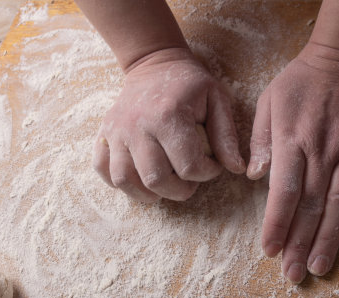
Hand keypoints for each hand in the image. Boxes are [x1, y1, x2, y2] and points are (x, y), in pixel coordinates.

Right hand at [93, 48, 245, 201]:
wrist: (154, 63)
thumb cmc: (189, 84)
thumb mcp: (217, 100)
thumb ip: (226, 136)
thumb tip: (236, 169)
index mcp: (168, 115)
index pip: (189, 167)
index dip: (206, 173)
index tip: (211, 164)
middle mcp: (138, 125)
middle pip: (155, 179)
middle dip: (178, 190)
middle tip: (188, 181)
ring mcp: (117, 131)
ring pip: (124, 180)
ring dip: (146, 193)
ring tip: (163, 187)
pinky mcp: (105, 134)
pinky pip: (101, 168)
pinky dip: (118, 182)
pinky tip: (137, 178)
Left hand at [247, 43, 338, 282]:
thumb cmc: (302, 81)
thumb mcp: (268, 102)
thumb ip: (260, 141)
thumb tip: (254, 177)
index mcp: (292, 143)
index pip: (283, 194)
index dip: (276, 226)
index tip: (270, 251)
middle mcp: (322, 152)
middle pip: (310, 207)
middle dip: (300, 243)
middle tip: (293, 274)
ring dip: (329, 238)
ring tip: (319, 267)